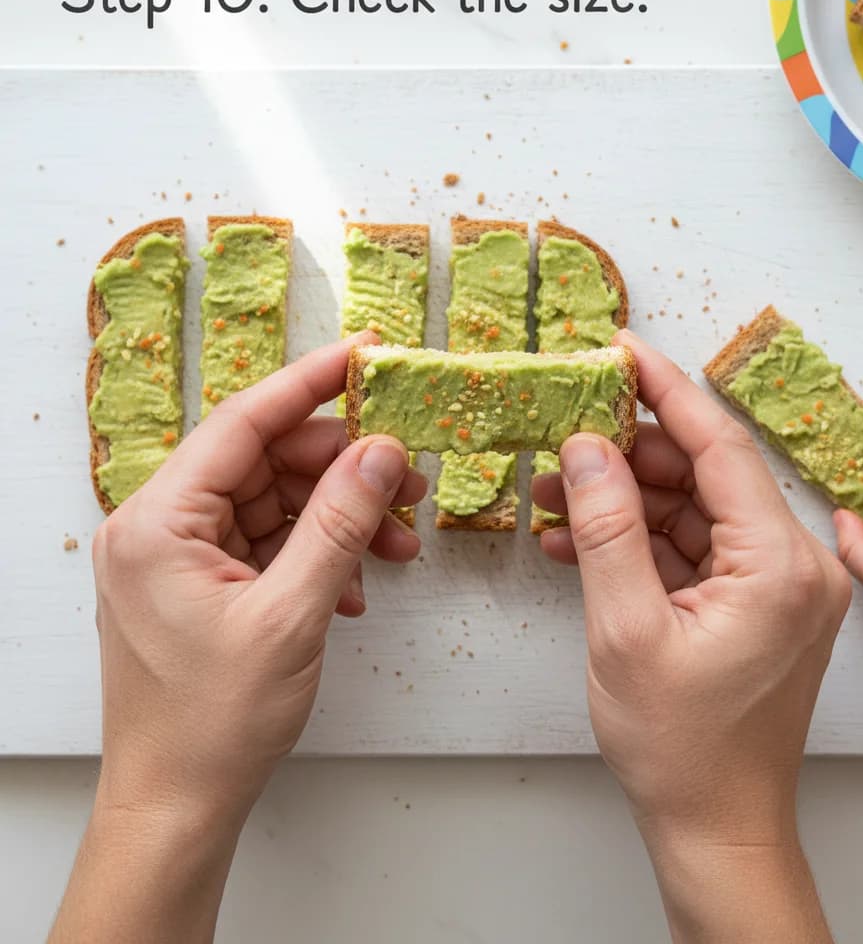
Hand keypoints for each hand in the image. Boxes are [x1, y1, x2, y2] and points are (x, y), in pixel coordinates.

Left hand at [92, 332, 425, 824]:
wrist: (179, 802)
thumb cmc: (213, 722)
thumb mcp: (291, 616)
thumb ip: (339, 524)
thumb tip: (381, 453)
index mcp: (157, 522)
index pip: (242, 423)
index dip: (309, 384)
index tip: (364, 354)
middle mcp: (160, 526)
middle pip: (268, 461)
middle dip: (344, 470)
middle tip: (409, 479)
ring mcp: (182, 554)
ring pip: (278, 501)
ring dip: (342, 517)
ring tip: (398, 542)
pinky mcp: (205, 580)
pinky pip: (273, 540)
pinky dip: (320, 551)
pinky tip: (358, 584)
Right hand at [532, 330, 847, 941]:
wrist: (715, 824)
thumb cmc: (680, 746)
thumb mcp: (625, 629)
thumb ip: (604, 529)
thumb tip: (585, 450)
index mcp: (780, 566)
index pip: (720, 448)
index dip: (665, 392)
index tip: (622, 352)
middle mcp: (793, 565)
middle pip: (705, 474)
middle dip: (628, 455)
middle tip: (566, 432)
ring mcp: (777, 585)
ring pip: (693, 510)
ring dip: (624, 501)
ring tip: (553, 494)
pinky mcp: (754, 602)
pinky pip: (693, 549)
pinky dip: (639, 541)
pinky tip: (578, 539)